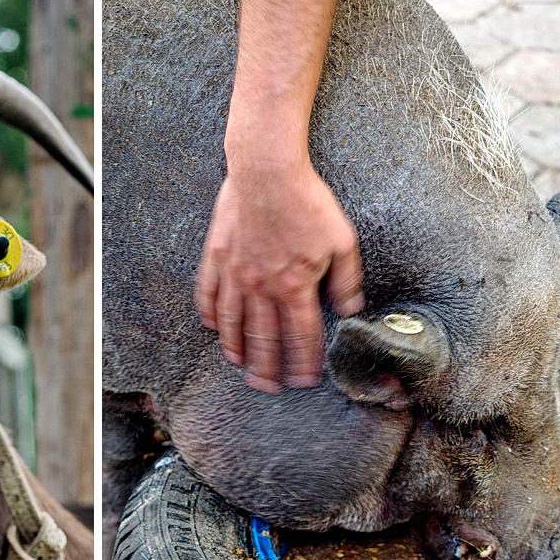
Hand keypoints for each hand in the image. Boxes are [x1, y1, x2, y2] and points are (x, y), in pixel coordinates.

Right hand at [196, 157, 363, 392]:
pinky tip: (213, 328)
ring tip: (240, 366)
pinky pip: (209, 294)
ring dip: (237, 349)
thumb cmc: (308, 202)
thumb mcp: (342, 240)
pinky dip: (210, 315)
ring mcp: (235, 274)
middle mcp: (262, 288)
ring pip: (233, 324)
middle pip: (264, 339)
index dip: (304, 363)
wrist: (267, 171)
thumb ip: (347, 280)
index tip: (305, 381)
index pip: (301, 336)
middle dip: (267, 369)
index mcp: (295, 286)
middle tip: (268, 388)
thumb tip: (351, 310)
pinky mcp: (217, 257)